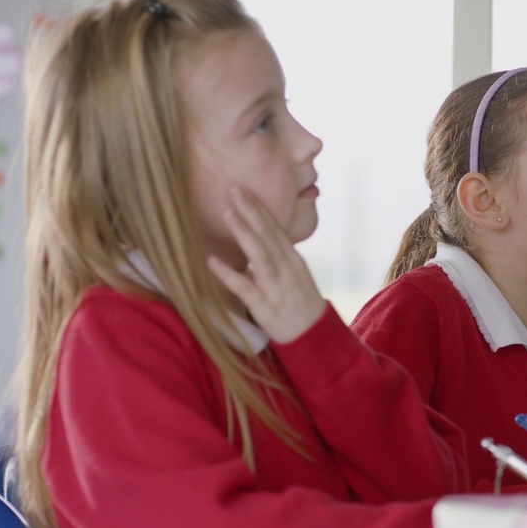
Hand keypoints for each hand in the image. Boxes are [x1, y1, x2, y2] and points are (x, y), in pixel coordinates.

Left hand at [207, 187, 326, 342]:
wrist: (315, 337)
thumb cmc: (302, 306)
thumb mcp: (296, 276)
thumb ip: (279, 258)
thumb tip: (260, 239)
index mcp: (294, 261)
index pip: (276, 230)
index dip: (260, 209)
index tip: (245, 190)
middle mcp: (288, 270)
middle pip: (268, 236)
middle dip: (252, 212)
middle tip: (234, 190)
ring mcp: (277, 288)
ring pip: (260, 256)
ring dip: (244, 234)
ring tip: (228, 214)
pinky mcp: (265, 307)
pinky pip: (245, 288)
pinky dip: (228, 274)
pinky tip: (211, 260)